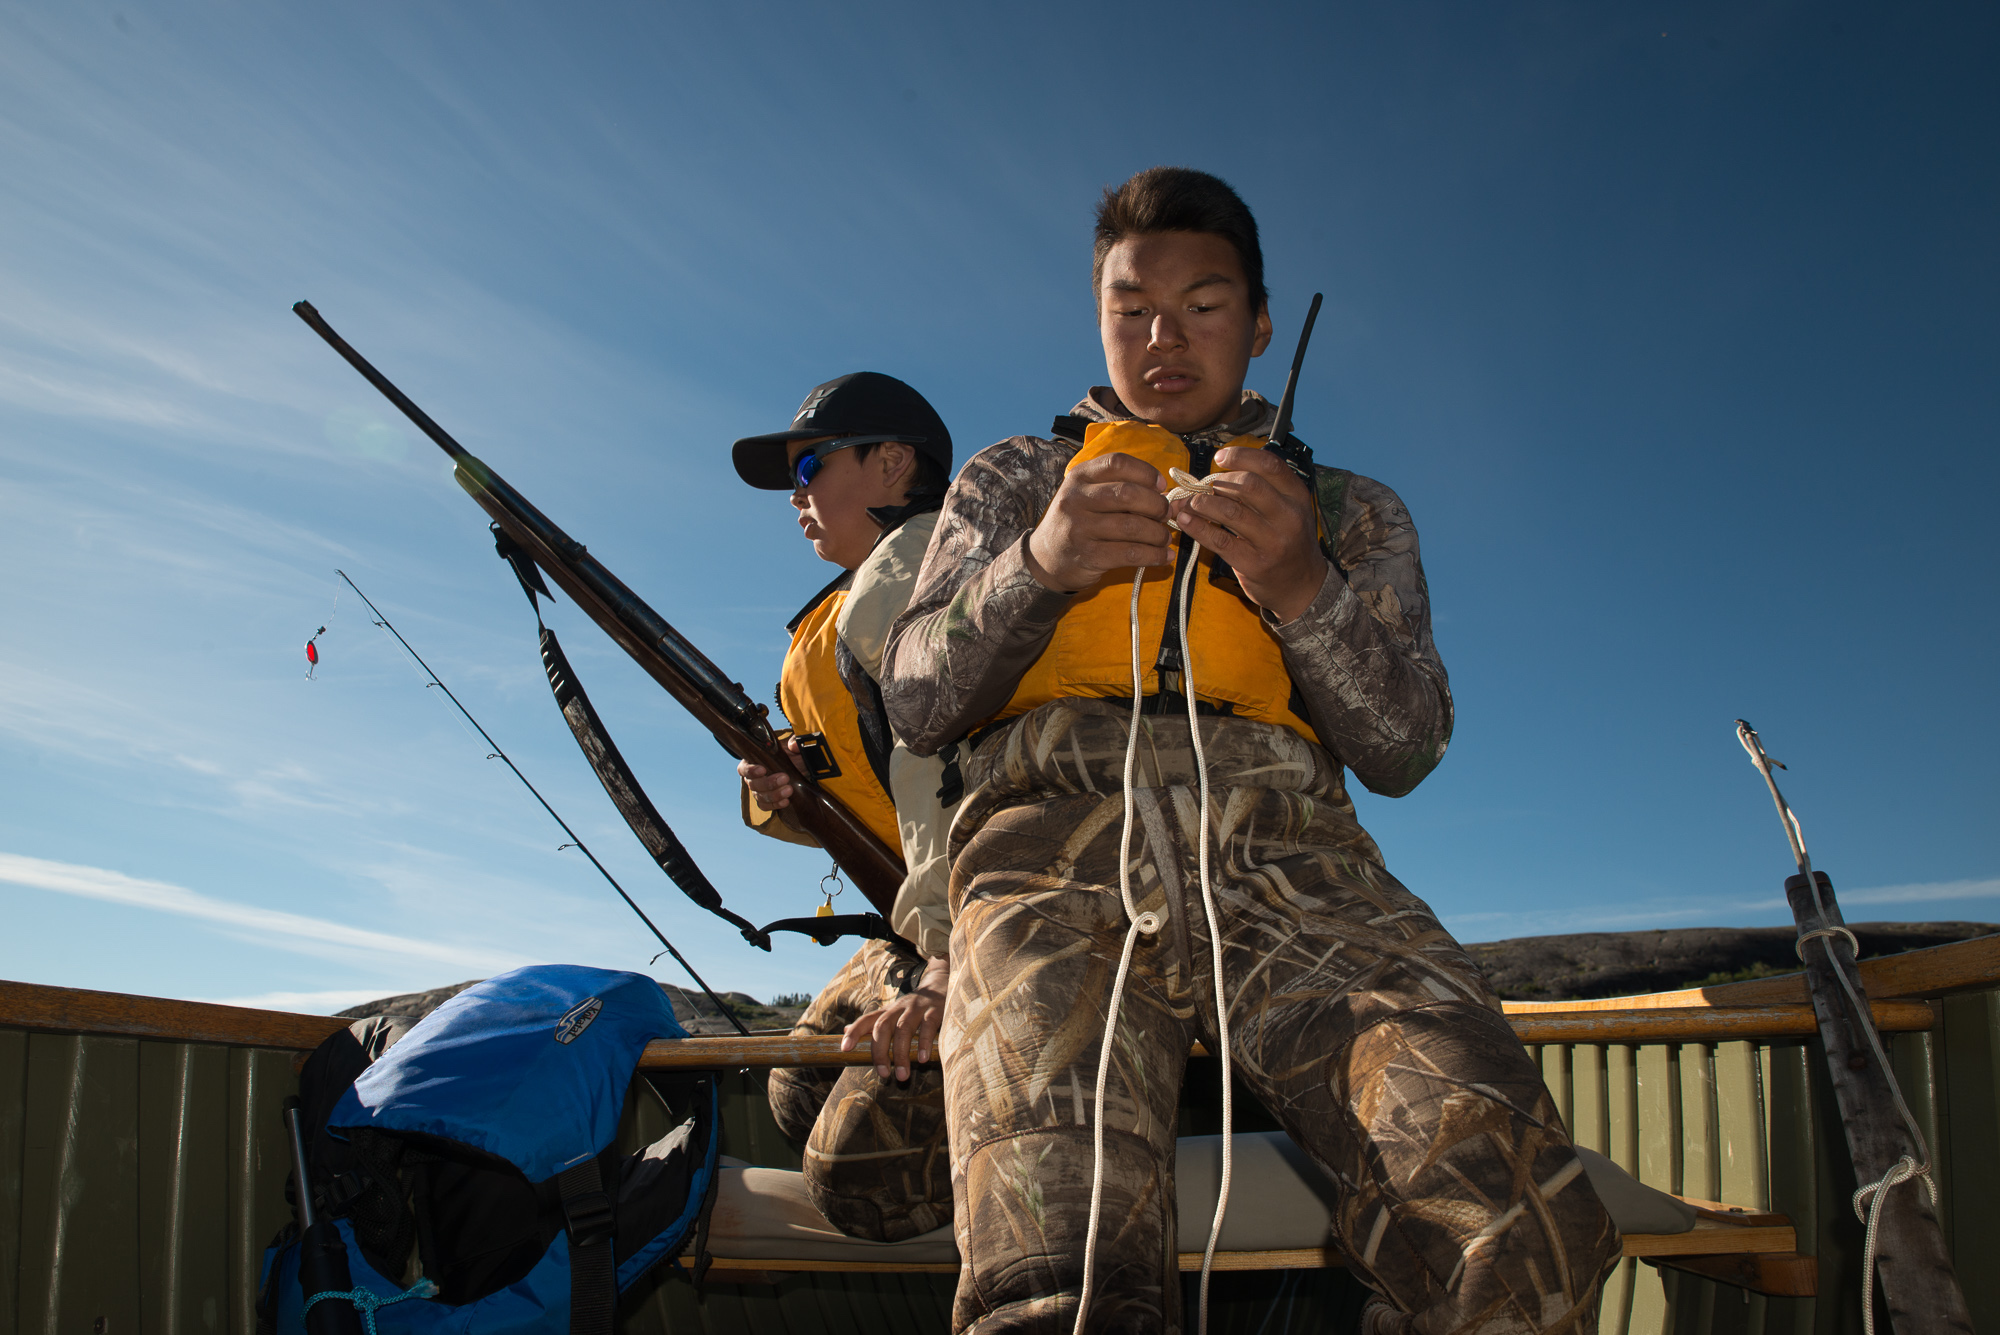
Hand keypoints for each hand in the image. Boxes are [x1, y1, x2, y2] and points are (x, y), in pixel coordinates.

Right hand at [739, 737, 802, 809]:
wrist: (801, 769)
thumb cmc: (792, 755)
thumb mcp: (793, 746)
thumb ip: (794, 741)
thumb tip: (794, 745)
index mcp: (753, 762)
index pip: (744, 768)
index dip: (750, 770)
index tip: (763, 770)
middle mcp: (753, 778)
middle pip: (753, 784)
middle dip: (769, 783)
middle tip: (785, 778)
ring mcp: (758, 791)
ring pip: (760, 796)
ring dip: (774, 795)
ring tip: (789, 790)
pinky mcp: (766, 801)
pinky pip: (766, 806)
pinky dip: (775, 805)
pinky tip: (786, 801)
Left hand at [840, 956, 947, 1079]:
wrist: (941, 986)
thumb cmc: (912, 1008)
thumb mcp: (891, 1014)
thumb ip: (871, 1024)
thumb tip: (844, 1031)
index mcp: (887, 1012)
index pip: (865, 1020)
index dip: (853, 1032)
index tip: (844, 1049)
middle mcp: (898, 1009)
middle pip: (882, 1026)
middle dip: (879, 1051)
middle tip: (883, 1074)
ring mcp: (916, 1008)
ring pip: (903, 1029)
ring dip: (901, 1053)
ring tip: (902, 1075)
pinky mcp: (934, 1011)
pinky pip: (927, 1026)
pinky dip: (924, 1042)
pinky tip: (922, 1059)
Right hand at [1025, 452, 1174, 592]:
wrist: (1046, 557)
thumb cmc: (1078, 522)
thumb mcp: (1087, 495)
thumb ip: (1117, 487)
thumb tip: (1163, 493)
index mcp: (1079, 477)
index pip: (1117, 462)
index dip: (1145, 472)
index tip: (1161, 486)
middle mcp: (1076, 499)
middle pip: (1127, 494)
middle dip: (1156, 505)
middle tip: (1166, 514)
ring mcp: (1079, 528)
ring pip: (1131, 526)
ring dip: (1157, 533)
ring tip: (1165, 537)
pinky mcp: (1088, 555)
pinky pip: (1130, 554)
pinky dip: (1153, 555)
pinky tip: (1164, 556)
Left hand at [1165, 446, 1331, 622]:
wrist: (1302, 587)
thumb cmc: (1287, 542)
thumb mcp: (1287, 511)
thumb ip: (1262, 491)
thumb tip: (1215, 475)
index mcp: (1297, 497)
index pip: (1270, 465)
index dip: (1241, 456)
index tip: (1220, 457)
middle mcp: (1289, 517)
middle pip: (1248, 485)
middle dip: (1218, 482)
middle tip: (1202, 486)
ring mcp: (1273, 542)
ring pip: (1230, 513)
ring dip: (1202, 503)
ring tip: (1188, 502)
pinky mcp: (1254, 563)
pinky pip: (1220, 541)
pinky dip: (1198, 528)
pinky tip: (1186, 520)